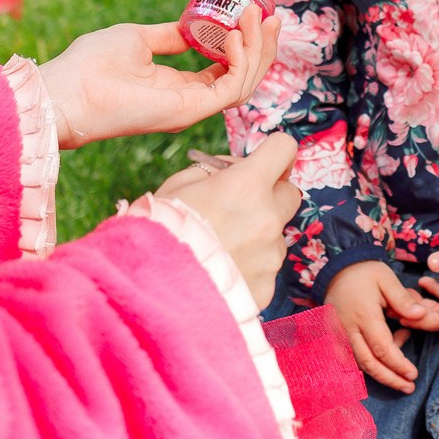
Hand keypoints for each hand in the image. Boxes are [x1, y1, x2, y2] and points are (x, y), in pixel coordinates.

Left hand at [40, 4, 279, 147]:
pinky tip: (234, 36)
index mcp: (178, 87)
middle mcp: (190, 101)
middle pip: (243, 78)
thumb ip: (169, 36)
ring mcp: (191, 108)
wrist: (66, 90)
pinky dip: (241, 62)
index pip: (226, 70)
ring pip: (244, 84)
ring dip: (257, 50)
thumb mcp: (137, 38)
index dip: (245, 44)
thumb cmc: (90, 65)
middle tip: (268, 15)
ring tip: (256, 17)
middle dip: (261, 46)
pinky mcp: (189, 111)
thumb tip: (192, 25)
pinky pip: (231, 89)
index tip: (254, 14)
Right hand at [157, 131, 300, 308]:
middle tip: (240, 206)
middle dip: (271, 195)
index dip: (273, 153)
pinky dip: (249, 268)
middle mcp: (267, 219)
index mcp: (246, 185)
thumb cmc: (159, 231)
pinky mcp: (266, 287)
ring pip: (276, 235)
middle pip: (290, 194)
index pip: (284, 149)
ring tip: (221, 248)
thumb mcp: (179, 184)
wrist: (149, 290)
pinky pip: (266, 269)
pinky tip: (221, 272)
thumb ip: (215, 171)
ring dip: (257, 235)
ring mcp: (270, 257)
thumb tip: (236, 170)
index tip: (263, 162)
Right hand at [325, 261, 426, 392]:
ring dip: (380, 374)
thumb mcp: (387, 278)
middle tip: (409, 387)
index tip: (413, 374)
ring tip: (400, 379)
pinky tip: (382, 364)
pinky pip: (350, 358)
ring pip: (359, 364)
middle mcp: (349, 329)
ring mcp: (340, 335)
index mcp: (364, 315)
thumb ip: (404, 299)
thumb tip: (423, 315)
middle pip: (369, 364)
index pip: (382, 348)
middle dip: (390, 379)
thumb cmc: (364, 272)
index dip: (398, 364)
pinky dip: (367, 366)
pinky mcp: (336, 337)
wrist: (335, 268)